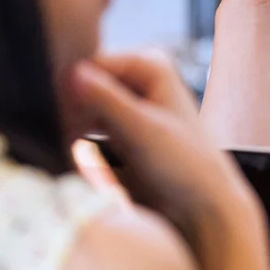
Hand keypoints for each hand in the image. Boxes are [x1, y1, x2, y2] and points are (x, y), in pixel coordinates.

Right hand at [68, 51, 259, 237]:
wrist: (200, 205)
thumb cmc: (184, 166)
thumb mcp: (143, 130)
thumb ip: (108, 100)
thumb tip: (72, 72)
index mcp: (150, 66)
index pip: (91, 64)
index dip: (75, 90)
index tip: (69, 121)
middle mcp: (138, 79)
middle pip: (84, 85)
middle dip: (75, 112)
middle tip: (75, 142)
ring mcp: (127, 103)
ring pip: (81, 107)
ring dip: (74, 128)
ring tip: (81, 154)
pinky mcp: (118, 128)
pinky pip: (85, 126)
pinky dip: (78, 140)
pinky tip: (82, 160)